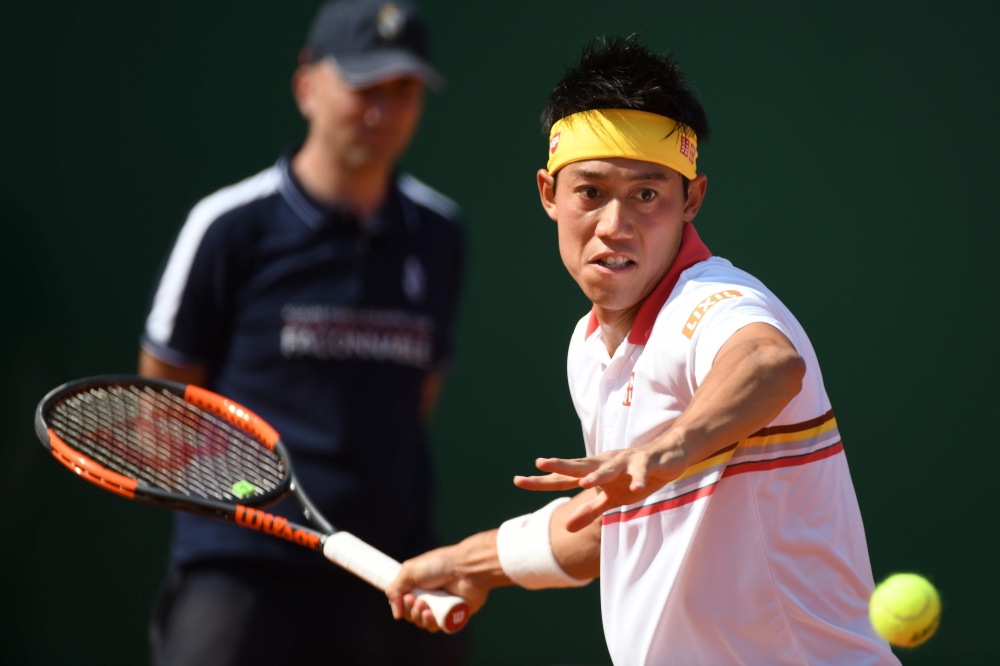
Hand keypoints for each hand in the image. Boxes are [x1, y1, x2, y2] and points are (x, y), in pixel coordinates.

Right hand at [385, 531, 507, 632]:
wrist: (466, 569)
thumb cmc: (440, 564)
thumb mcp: (410, 570)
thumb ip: (395, 589)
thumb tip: (396, 613)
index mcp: (419, 585)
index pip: (403, 603)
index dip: (401, 604)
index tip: (405, 598)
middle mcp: (430, 596)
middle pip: (411, 615)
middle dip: (410, 610)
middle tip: (416, 600)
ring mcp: (442, 607)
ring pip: (423, 623)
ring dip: (419, 617)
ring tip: (425, 606)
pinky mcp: (453, 616)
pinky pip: (438, 627)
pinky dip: (431, 623)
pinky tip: (432, 615)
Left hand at [514, 436, 689, 531]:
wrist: (669, 453)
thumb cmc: (635, 476)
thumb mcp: (612, 498)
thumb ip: (589, 510)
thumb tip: (566, 527)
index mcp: (594, 472)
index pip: (564, 478)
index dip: (542, 480)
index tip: (517, 481)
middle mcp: (605, 463)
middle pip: (580, 466)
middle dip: (561, 465)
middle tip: (540, 463)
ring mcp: (625, 461)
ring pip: (609, 468)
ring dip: (598, 474)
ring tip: (584, 482)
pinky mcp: (646, 462)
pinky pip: (641, 471)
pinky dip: (639, 479)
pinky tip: (637, 489)